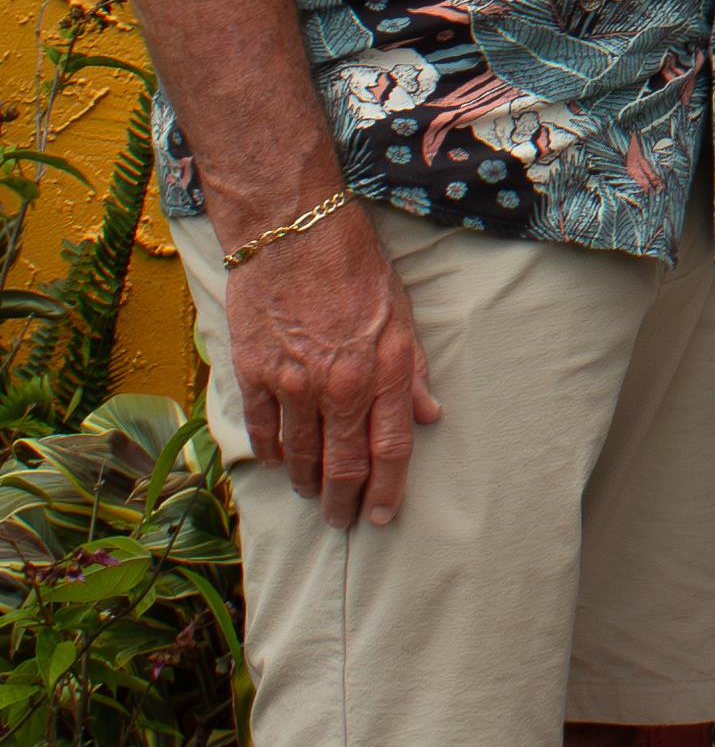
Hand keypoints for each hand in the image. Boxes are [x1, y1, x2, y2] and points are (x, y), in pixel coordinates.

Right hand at [217, 201, 441, 526]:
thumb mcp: (401, 312)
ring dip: (306, 481)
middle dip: (343, 501)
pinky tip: (275, 462)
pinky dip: (269, 451)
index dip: (386, 491)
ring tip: (310, 493)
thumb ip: (412, 368)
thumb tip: (429, 415)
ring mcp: (292, 382)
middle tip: (341, 519)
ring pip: (299, 454)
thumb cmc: (354, 264)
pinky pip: (261, 428)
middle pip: (342, 465)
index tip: (382, 517)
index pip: (390, 450)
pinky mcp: (254, 371)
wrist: (292, 227)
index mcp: (382, 371)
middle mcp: (339, 385)